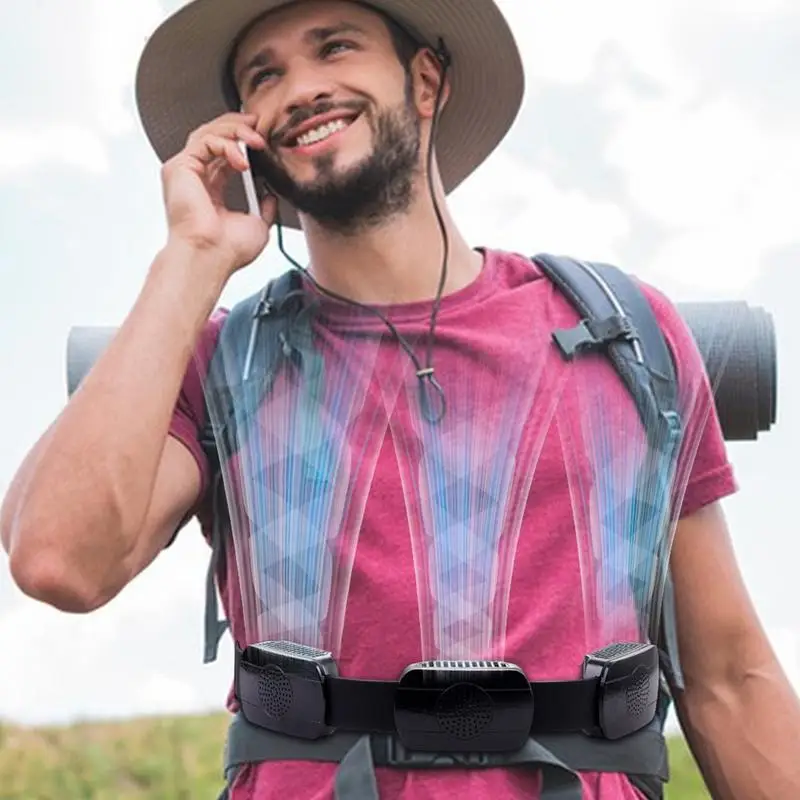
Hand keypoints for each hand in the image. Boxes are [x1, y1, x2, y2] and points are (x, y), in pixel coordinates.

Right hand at [160, 112, 277, 273]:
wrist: (211, 258)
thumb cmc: (227, 250)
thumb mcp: (257, 225)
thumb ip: (264, 207)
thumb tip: (271, 195)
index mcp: (211, 189)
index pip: (225, 152)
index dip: (244, 141)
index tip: (264, 139)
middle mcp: (195, 177)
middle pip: (214, 135)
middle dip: (240, 127)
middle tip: (260, 127)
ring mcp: (185, 171)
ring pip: (208, 132)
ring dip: (236, 131)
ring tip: (257, 142)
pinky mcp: (180, 168)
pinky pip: (205, 141)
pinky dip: (227, 145)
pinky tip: (243, 162)